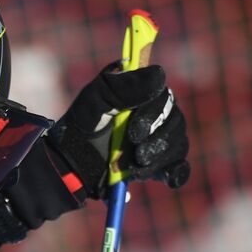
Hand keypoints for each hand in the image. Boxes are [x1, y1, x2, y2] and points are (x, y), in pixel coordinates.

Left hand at [49, 62, 190, 197]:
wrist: (72, 164)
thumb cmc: (82, 125)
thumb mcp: (95, 99)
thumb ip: (124, 86)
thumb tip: (160, 74)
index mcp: (142, 93)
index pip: (164, 97)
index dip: (154, 114)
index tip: (134, 131)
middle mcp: (155, 114)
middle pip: (175, 121)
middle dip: (158, 140)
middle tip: (137, 153)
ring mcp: (157, 139)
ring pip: (178, 144)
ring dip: (161, 157)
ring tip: (136, 168)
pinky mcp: (157, 164)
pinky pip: (179, 167)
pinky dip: (177, 172)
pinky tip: (168, 178)